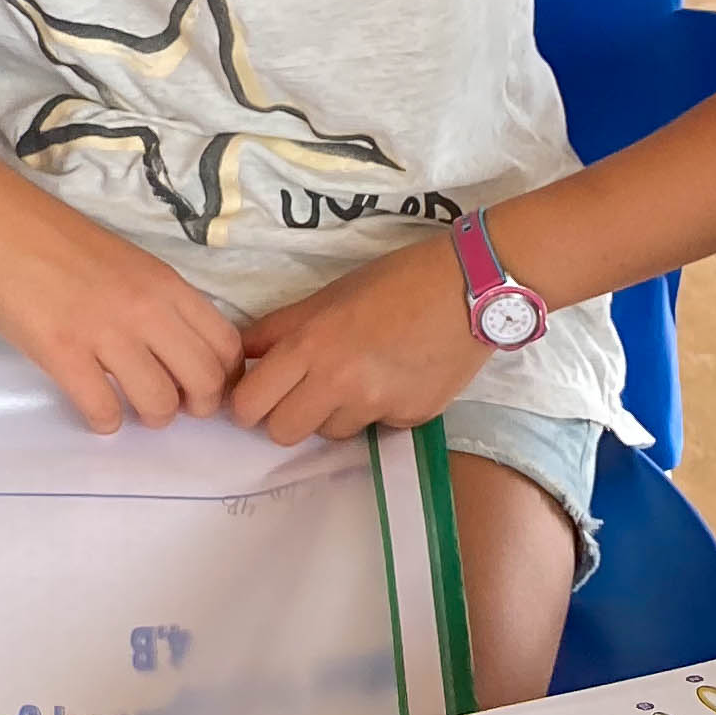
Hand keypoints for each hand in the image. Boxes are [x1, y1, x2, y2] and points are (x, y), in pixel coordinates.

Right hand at [0, 161, 243, 434]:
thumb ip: (157, 301)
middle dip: (195, 407)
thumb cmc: (55, 240)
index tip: (203, 387)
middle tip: (173, 407)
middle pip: (204, 380)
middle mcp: (146, 308)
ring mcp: (105, 331)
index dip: (223, 378)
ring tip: (132, 409)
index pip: (226, 345)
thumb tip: (179, 348)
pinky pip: (103, 409)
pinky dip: (105, 421)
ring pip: (159, 403)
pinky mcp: (62, 351)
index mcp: (166, 283)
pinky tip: (97, 411)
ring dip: (151, 417)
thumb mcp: (127, 263)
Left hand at [229, 237, 487, 444]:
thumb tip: (245, 355)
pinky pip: (376, 427)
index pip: (250, 404)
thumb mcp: (328, 295)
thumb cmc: (395, 281)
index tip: (260, 392)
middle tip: (303, 393)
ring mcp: (377, 405)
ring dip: (335, 413)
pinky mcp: (411, 418)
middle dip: (286, 416)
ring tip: (360, 377)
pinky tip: (397, 378)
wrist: (470, 287)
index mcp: (311, 345)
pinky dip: (379, 410)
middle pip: (282, 433)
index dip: (249, 402)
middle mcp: (339, 382)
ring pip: (330, 433)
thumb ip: (281, 329)